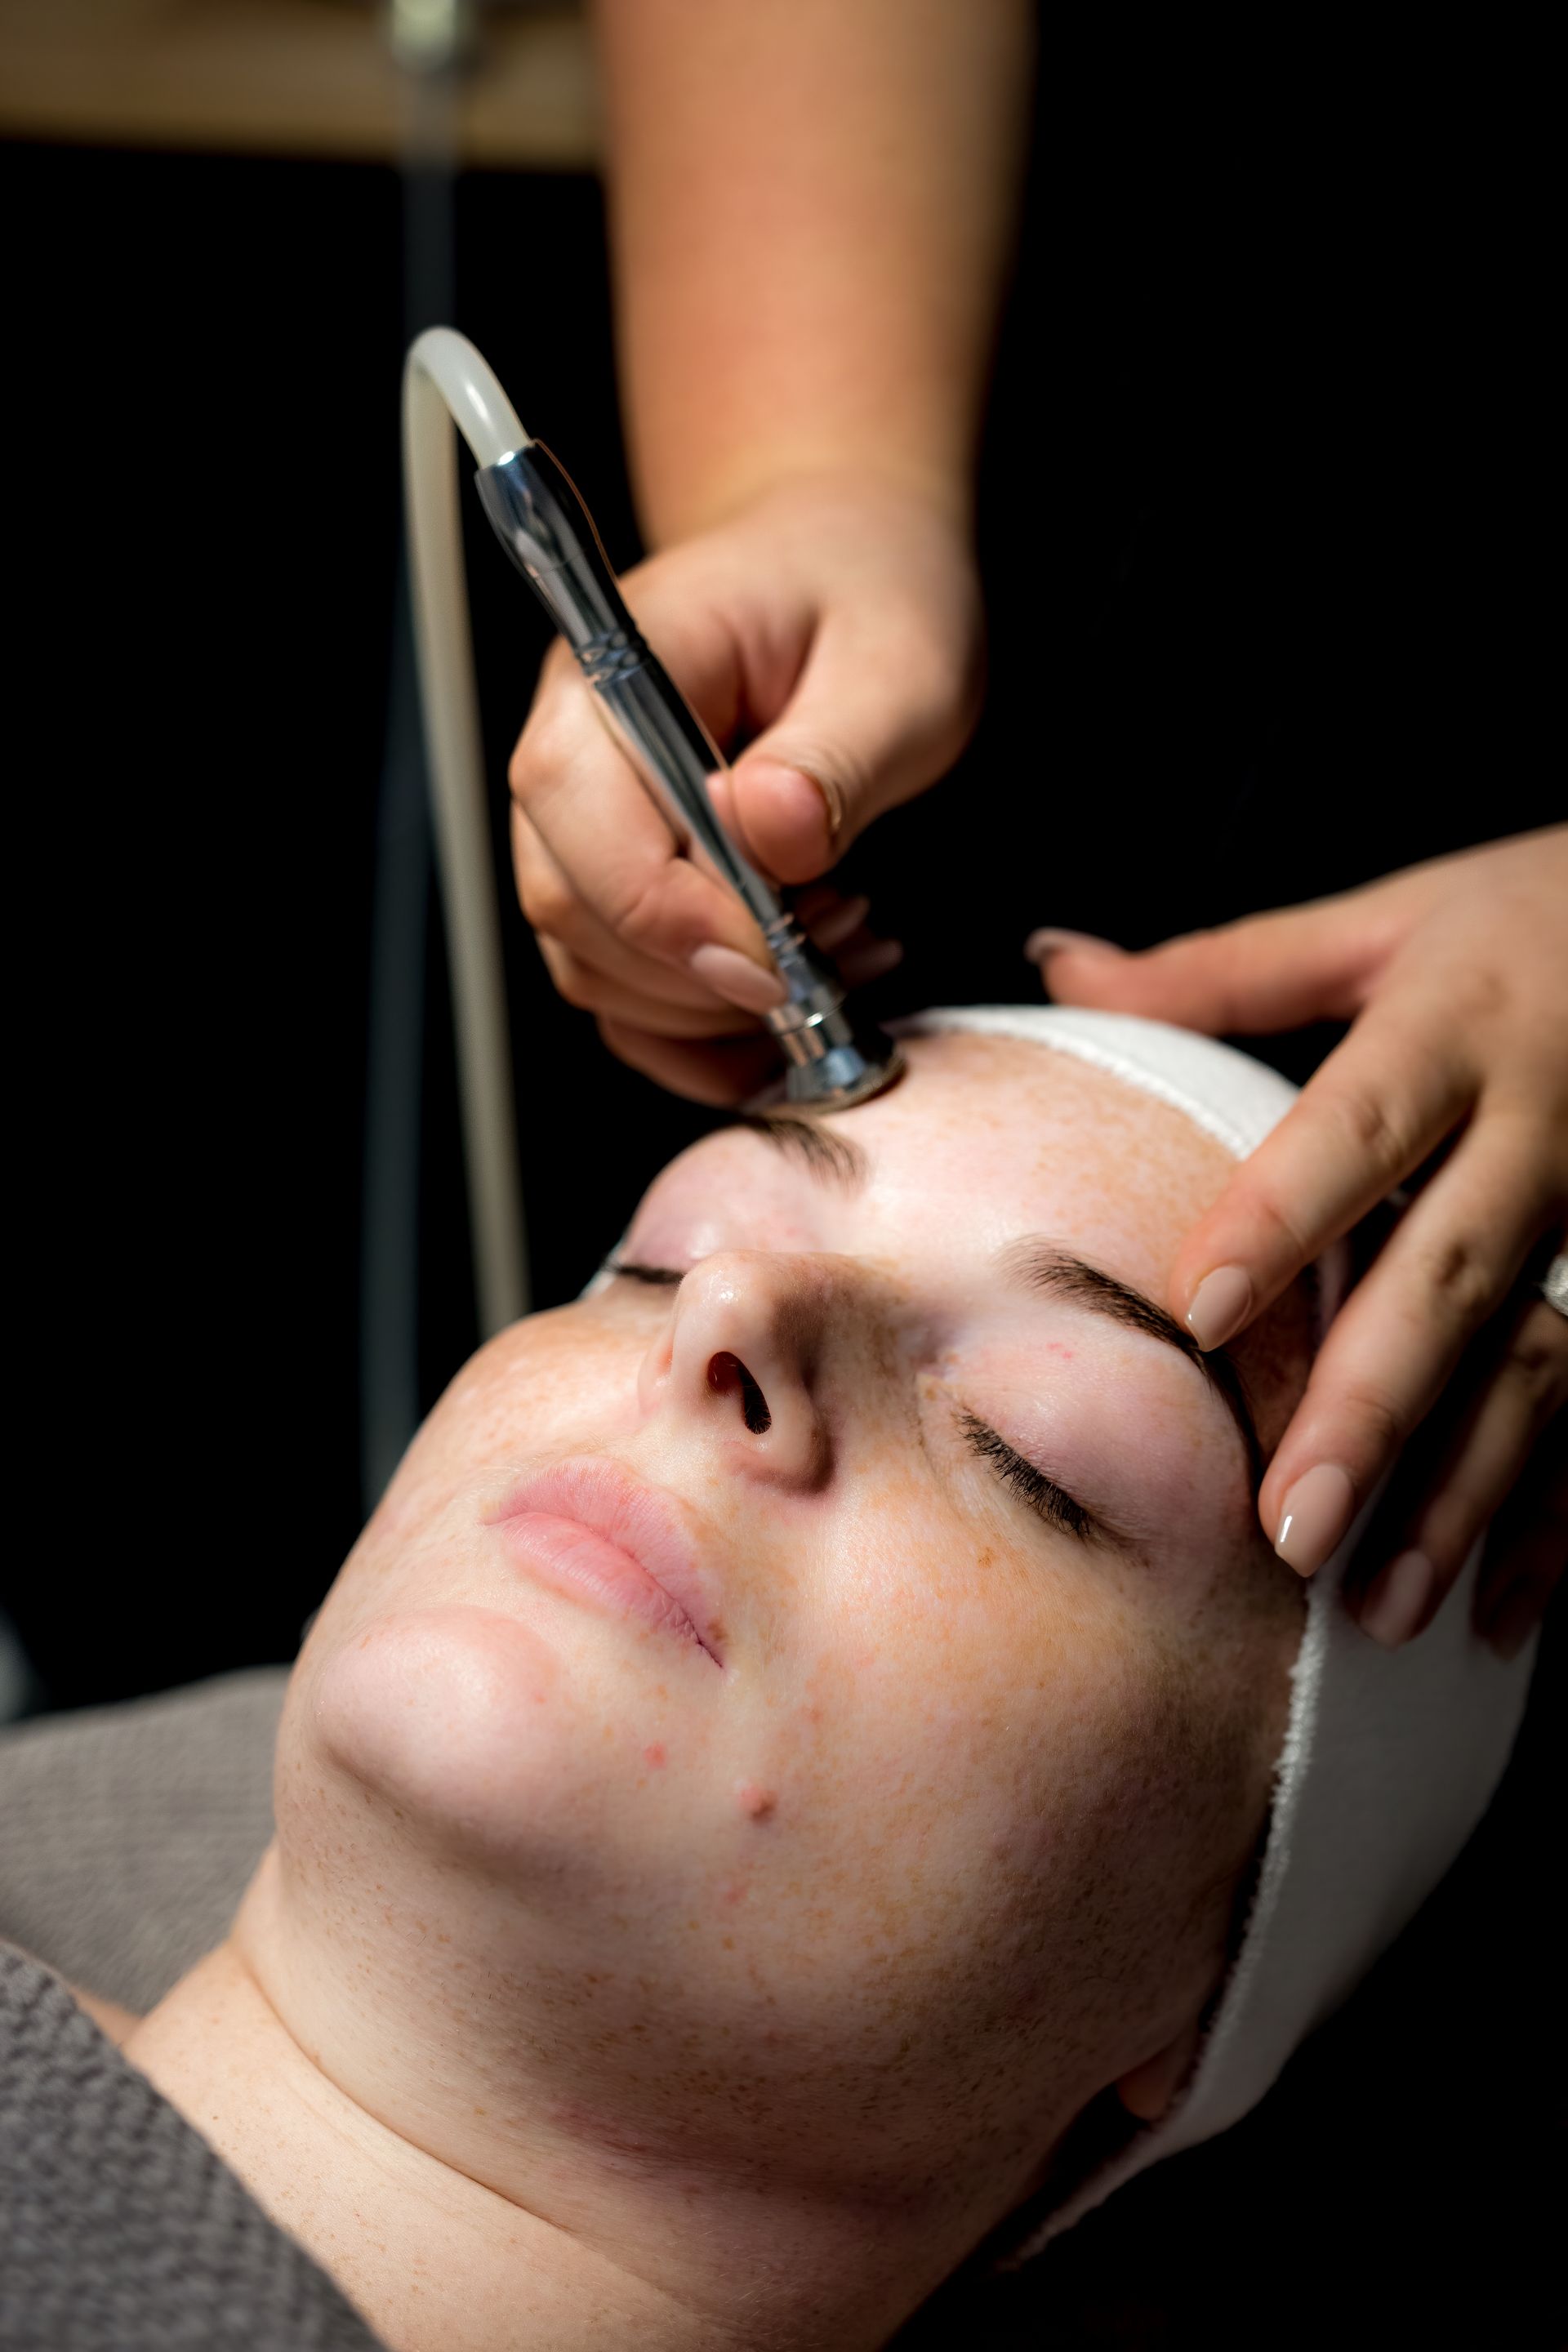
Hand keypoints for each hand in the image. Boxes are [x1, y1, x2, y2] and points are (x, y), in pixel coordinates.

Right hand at [510, 471, 982, 1101]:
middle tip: (825, 964)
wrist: (850, 567)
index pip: (578, 805)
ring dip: (706, 1005)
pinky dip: (696, 1033)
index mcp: (614, 661)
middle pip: (567, 901)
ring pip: (588, 963)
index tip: (775, 961)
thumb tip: (769, 832)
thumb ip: (835, 753)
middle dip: (694, 971)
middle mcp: (573, 744)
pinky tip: (785, 1014)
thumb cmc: (868, 594)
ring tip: (829, 959)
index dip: (667, 907)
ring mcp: (584, 823)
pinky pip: (620, 993)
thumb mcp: (897, 663)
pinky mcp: (617, 881)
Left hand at [1029, 828, 1567, 1651]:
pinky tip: (1502, 1612)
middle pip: (1449, 1278)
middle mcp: (1538, 1130)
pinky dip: (1561, 1517)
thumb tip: (1057, 962)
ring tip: (1383, 1603)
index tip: (1198, 1310)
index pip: (1355, 1128)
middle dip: (1371, 1410)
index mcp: (1452, 1028)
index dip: (1281, 1217)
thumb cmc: (1526, 918)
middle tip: (1287, 1528)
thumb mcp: (1383, 919)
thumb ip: (1226, 967)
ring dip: (1467, 1494)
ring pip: (1540, 1367)